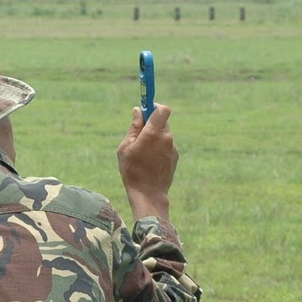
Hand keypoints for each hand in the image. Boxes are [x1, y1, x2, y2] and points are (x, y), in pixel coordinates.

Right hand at [117, 103, 176, 219]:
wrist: (148, 194)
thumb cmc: (132, 170)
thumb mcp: (126, 147)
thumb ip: (134, 127)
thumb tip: (137, 111)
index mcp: (154, 132)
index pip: (162, 109)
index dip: (155, 107)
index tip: (146, 110)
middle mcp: (167, 138)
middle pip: (163, 121)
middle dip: (152, 124)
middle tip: (139, 133)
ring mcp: (172, 148)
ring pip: (164, 135)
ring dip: (154, 137)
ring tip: (142, 152)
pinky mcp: (175, 157)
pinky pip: (166, 146)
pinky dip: (158, 148)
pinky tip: (149, 161)